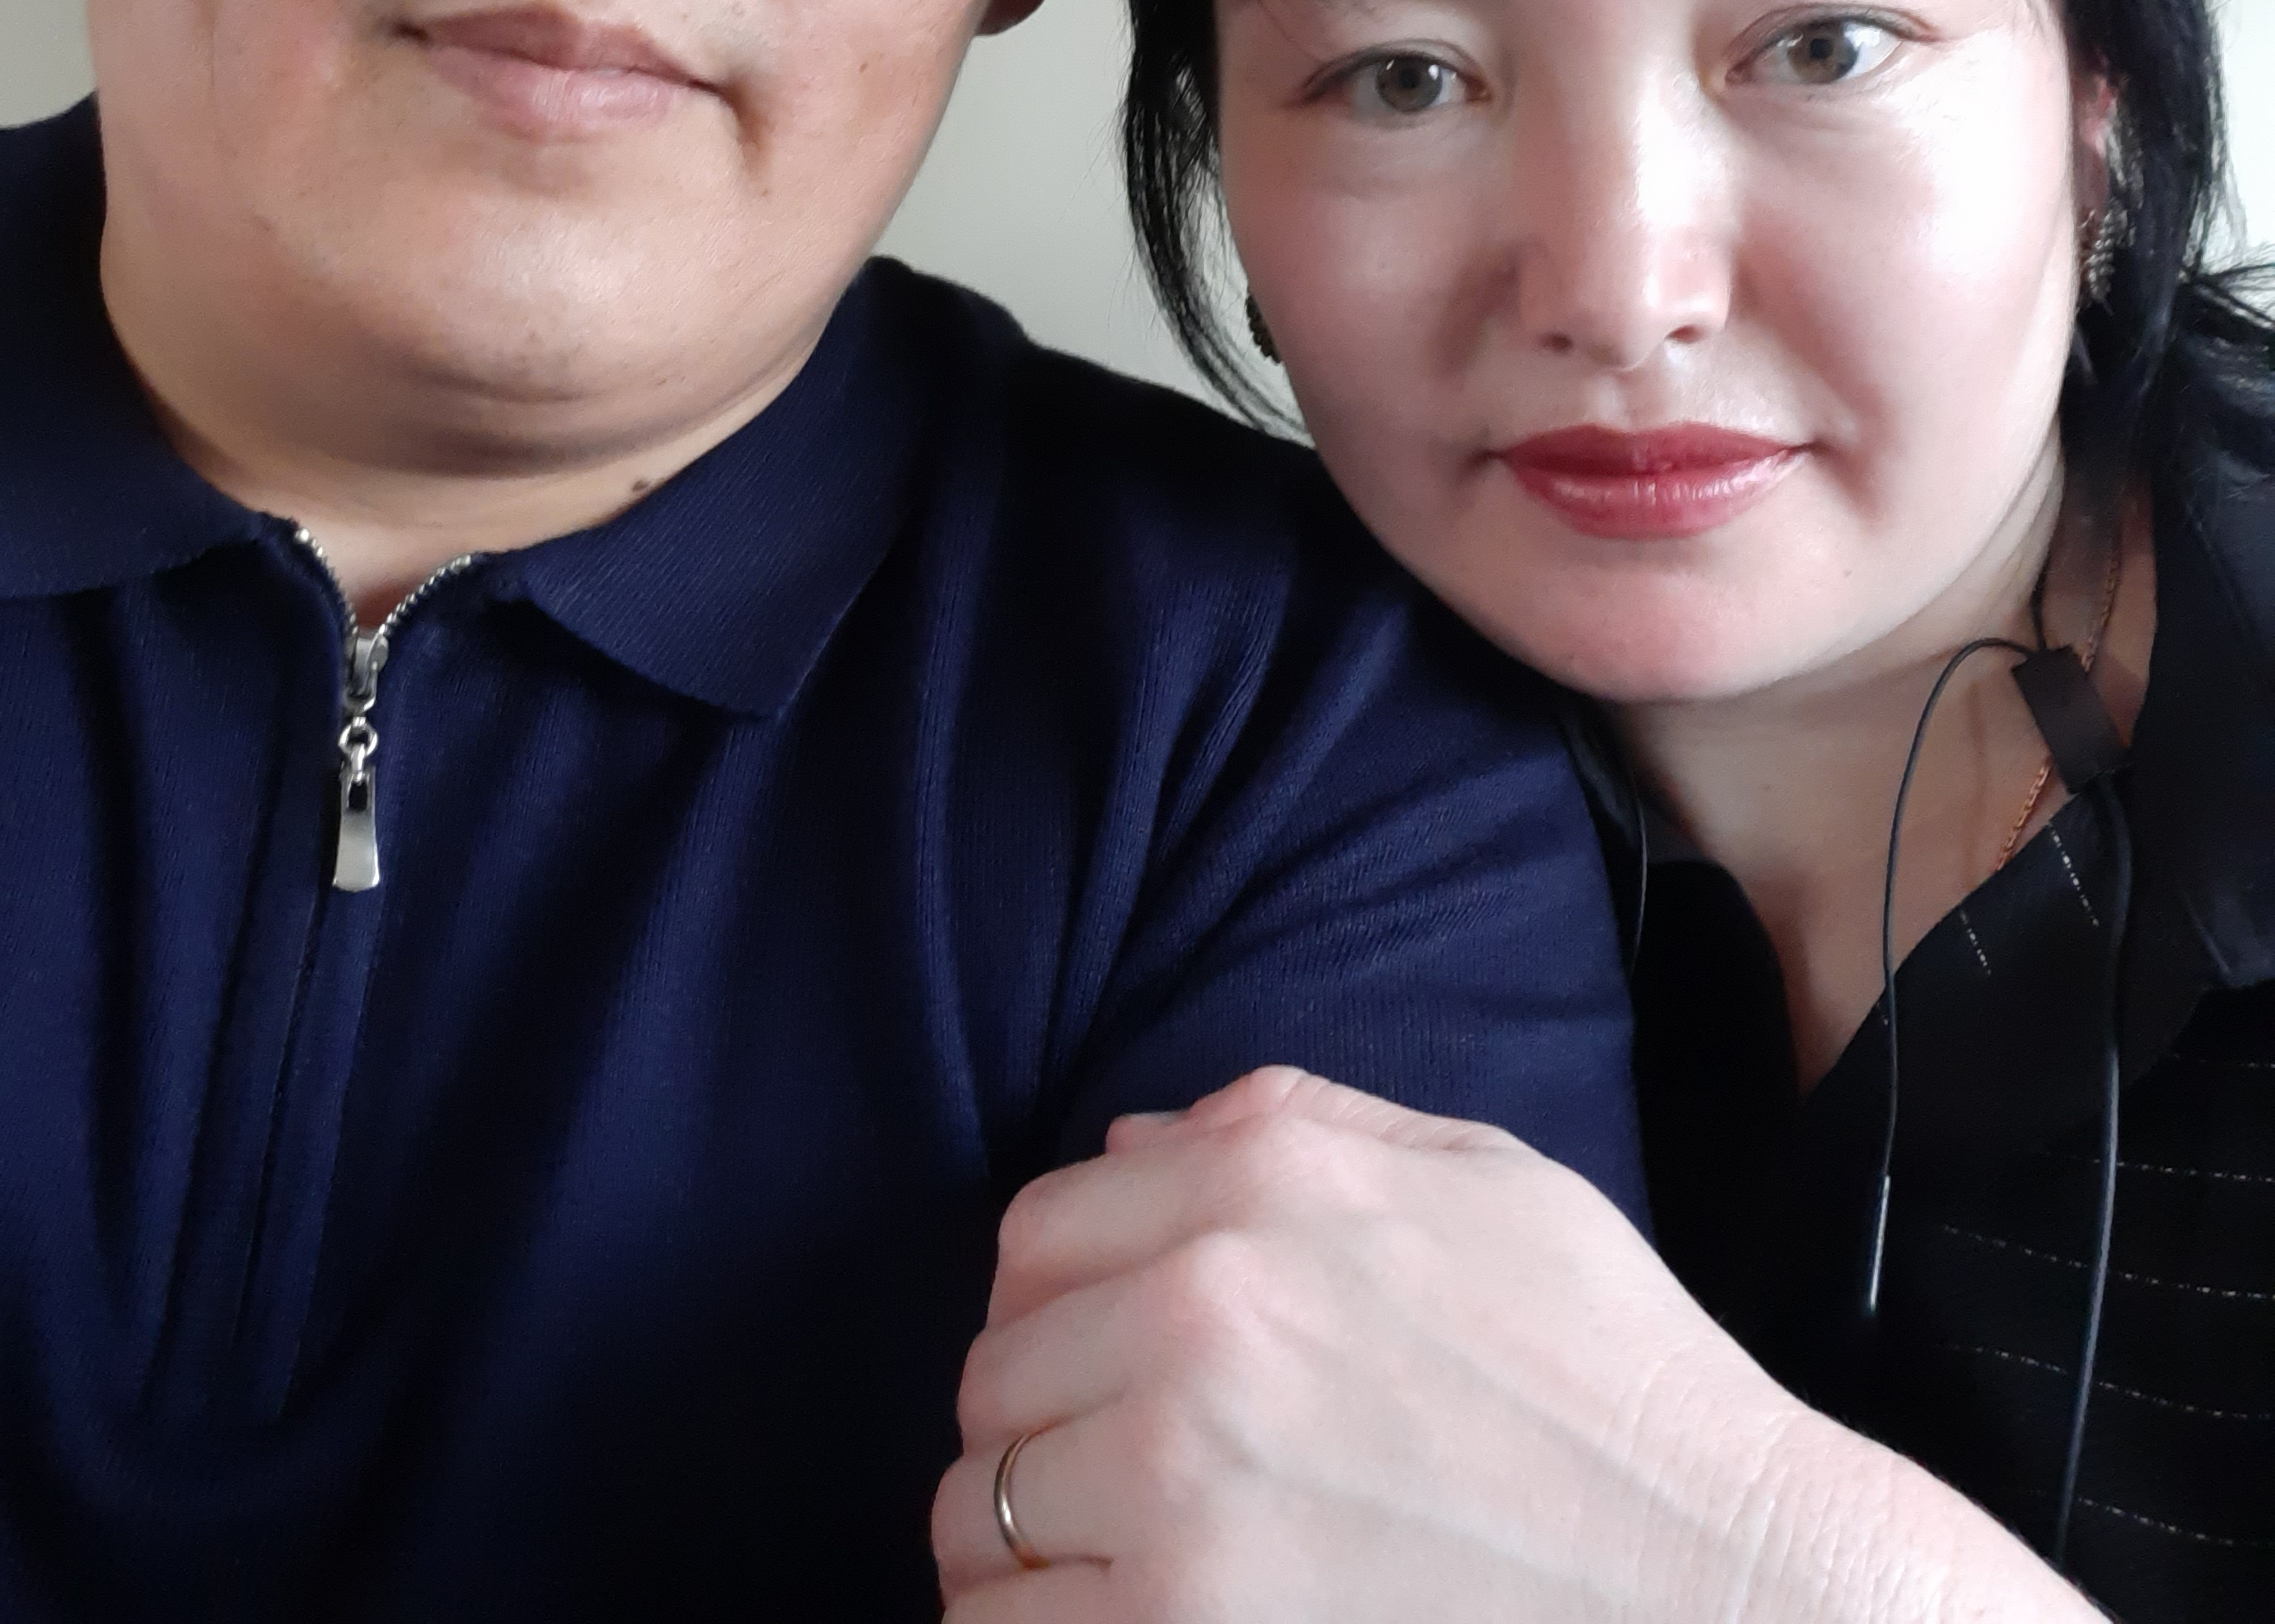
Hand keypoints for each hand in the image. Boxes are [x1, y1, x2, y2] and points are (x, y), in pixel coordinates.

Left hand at [933, 1068, 2094, 1622]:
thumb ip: (1287, 1127)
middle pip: (994, 1376)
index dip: (1057, 1304)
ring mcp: (1177, 1487)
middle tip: (1118, 1488)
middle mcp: (1195, 1316)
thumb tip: (1128, 1143)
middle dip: (1041, 1430)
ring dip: (1022, 1553)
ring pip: (974, 1517)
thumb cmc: (1618, 1386)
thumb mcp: (1484, 1182)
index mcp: (1259, 1188)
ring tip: (1112, 1577)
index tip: (1096, 1365)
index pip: (1036, 1236)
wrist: (1730, 1585)